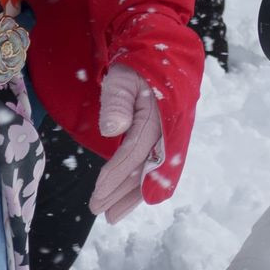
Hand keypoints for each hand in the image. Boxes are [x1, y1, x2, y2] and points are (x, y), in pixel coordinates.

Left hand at [87, 59, 165, 218]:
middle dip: (123, 194)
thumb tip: (112, 131)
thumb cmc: (139, 64)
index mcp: (161, 117)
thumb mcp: (123, 77)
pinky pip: (155, 166)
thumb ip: (117, 102)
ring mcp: (171, 137)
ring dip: (132, 195)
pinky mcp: (167, 139)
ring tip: (111, 214)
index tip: (98, 192)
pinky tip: (127, 196)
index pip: (136, 152)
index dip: (117, 174)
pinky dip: (141, 183)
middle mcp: (171, 132)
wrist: (163, 54)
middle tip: (100, 212)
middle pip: (147, 170)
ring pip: (153, 173)